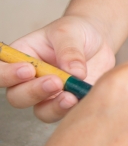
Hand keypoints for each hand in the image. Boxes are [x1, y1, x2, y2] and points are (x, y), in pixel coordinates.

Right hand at [0, 15, 115, 121]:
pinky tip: (81, 99)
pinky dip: (71, 110)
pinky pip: (65, 114)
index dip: (7, 75)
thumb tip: (74, 73)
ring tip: (70, 96)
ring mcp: (49, 94)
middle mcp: (30, 80)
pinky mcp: (68, 103)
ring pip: (40, 111)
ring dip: (53, 107)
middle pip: (17, 96)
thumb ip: (69, 51)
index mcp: (21, 57)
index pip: (1, 70)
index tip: (28, 70)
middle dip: (33, 92)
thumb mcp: (69, 33)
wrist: (100, 40)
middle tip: (55, 82)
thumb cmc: (76, 32)